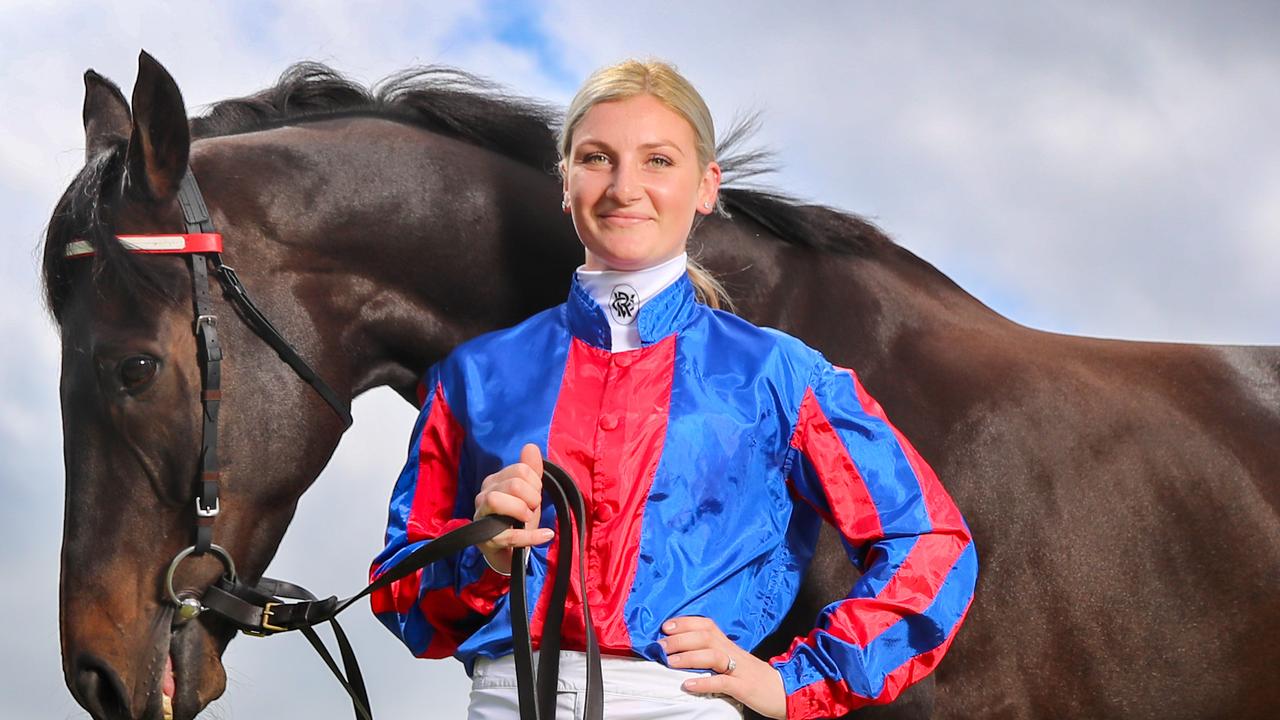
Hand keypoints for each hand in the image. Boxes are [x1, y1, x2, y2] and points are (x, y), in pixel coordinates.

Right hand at [473, 443, 553, 573]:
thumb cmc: (516, 518)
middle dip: (531, 497)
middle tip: (533, 508)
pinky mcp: (487, 540)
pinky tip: (546, 534)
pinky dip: (531, 536)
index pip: (520, 470)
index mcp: (494, 481)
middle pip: (512, 484)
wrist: (507, 550)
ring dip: (522, 510)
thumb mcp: (528, 493)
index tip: (535, 495)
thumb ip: (531, 470)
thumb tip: (531, 446)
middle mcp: (484, 496)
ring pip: (496, 501)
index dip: (535, 482)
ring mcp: (482, 517)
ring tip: (529, 518)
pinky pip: (509, 535)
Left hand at [660, 616, 786, 718]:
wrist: (786, 691)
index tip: (666, 626)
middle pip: (706, 637)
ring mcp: (740, 669)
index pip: (707, 625)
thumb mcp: (734, 661)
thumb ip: (714, 654)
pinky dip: (704, 682)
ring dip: (689, 657)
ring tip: (670, 662)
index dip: (685, 623)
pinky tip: (688, 685)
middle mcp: (734, 652)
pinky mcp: (744, 687)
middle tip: (661, 645)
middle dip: (680, 639)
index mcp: (729, 645)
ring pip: (713, 655)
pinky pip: (723, 682)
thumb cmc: (755, 677)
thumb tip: (685, 652)